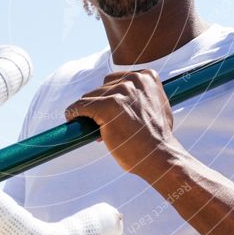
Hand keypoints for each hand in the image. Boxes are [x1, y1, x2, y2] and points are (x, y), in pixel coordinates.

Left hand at [64, 70, 182, 179]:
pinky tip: (73, 121)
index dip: (112, 98)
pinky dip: (73, 114)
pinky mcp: (107, 106)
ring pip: (89, 97)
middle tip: (109, 126)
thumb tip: (124, 96)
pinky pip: (79, 107)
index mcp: (147, 76)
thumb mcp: (157, 106)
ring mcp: (120, 92)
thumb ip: (143, 95)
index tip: (116, 114)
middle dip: (101, 105)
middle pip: (101, 87)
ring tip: (102, 131)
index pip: (115, 80)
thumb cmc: (158, 137)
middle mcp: (134, 80)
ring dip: (91, 114)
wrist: (160, 157)